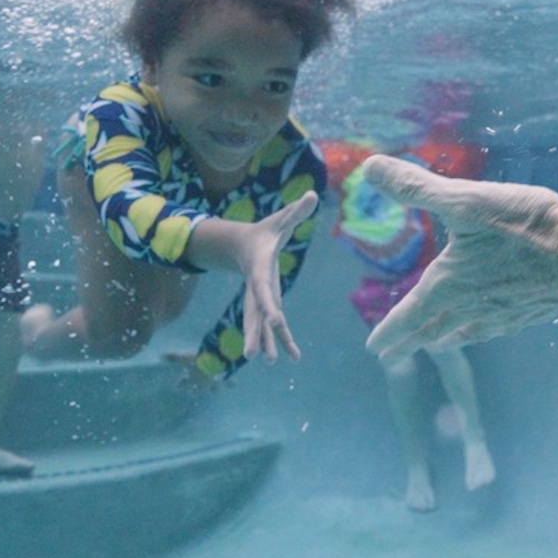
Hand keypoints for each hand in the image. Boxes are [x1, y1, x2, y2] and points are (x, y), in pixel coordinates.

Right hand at [224, 191, 319, 363]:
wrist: (244, 244)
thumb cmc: (267, 230)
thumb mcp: (281, 219)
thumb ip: (297, 211)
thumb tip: (313, 195)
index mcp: (261, 269)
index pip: (264, 290)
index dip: (269, 305)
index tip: (275, 321)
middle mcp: (258, 288)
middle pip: (256, 314)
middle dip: (256, 334)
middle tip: (255, 356)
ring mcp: (260, 298)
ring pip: (261, 324)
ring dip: (266, 343)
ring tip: (269, 362)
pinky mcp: (267, 304)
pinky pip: (271, 326)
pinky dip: (279, 341)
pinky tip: (291, 357)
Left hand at [361, 155, 557, 361]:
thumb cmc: (522, 224)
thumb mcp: (464, 199)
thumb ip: (416, 187)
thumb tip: (370, 167)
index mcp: (449, 283)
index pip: (410, 314)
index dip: (390, 331)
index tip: (375, 349)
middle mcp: (471, 307)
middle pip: (433, 331)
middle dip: (409, 343)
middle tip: (391, 357)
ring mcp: (501, 314)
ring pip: (464, 334)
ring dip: (443, 340)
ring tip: (435, 346)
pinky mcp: (528, 314)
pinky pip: (494, 331)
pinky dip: (478, 334)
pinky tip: (484, 330)